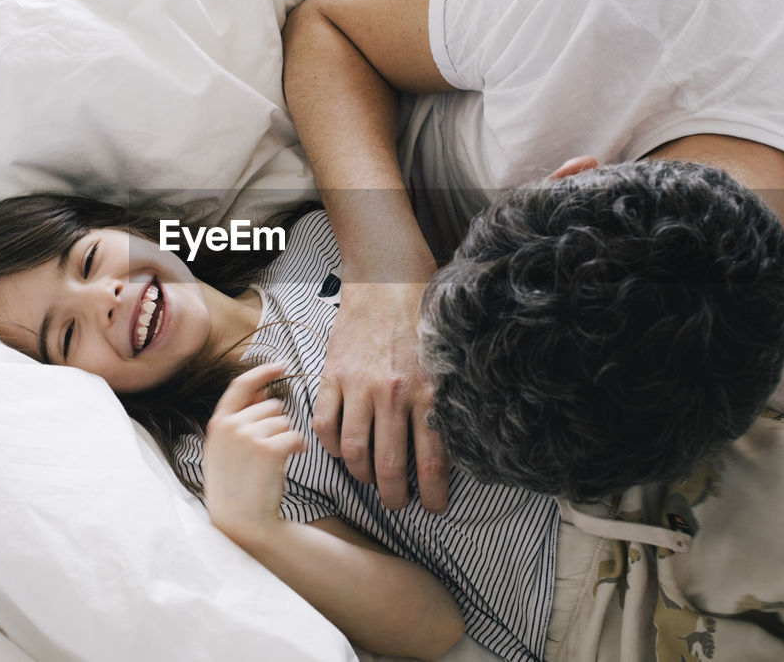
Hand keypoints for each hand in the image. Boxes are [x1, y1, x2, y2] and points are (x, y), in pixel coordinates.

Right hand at [203, 362, 307, 540]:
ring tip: (272, 462)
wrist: (240, 521)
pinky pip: (294, 436)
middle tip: (268, 452)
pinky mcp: (267, 449)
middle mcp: (230, 425)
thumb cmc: (236, 485)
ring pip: (284, 421)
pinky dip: (297, 448)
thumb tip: (263, 387)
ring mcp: (247, 436)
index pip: (240, 385)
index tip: (281, 365)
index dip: (262, 372)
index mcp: (217, 423)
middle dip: (277, 425)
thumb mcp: (227, 448)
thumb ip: (241, 417)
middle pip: (271, 406)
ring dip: (286, 438)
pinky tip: (289, 461)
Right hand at [312, 281, 450, 512]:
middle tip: (399, 505)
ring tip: (369, 482)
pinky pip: (325, 424)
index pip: (432, 461)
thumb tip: (457, 440)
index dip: (433, 493)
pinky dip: (331, 446)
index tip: (434, 508)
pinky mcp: (332, 374)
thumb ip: (447, 398)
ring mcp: (359, 385)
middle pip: (388, 465)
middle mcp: (394, 393)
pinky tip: (340, 450)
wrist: (386, 276)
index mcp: (429, 391)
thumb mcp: (447, 359)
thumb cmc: (422, 316)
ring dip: (361, 476)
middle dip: (395, 496)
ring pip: (354, 451)